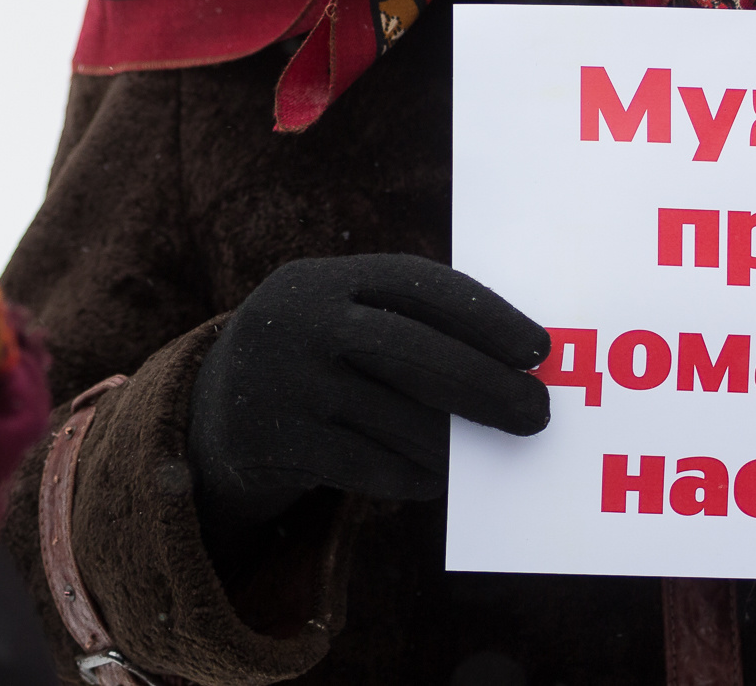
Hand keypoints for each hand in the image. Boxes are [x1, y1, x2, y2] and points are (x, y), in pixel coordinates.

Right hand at [186, 254, 549, 541]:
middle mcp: (303, 320)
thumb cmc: (320, 356)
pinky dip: (411, 475)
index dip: (485, 315)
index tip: (538, 350)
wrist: (216, 408)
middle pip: (412, 350)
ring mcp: (286, 381)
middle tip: (538, 413)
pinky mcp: (276, 439)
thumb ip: (409, 326)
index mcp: (327, 278)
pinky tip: (435, 478)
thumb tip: (514, 368)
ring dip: (454, 441)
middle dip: (485, 384)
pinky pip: (366, 465)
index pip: (418, 284)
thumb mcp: (343, 317)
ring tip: (489, 452)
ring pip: (395, 417)